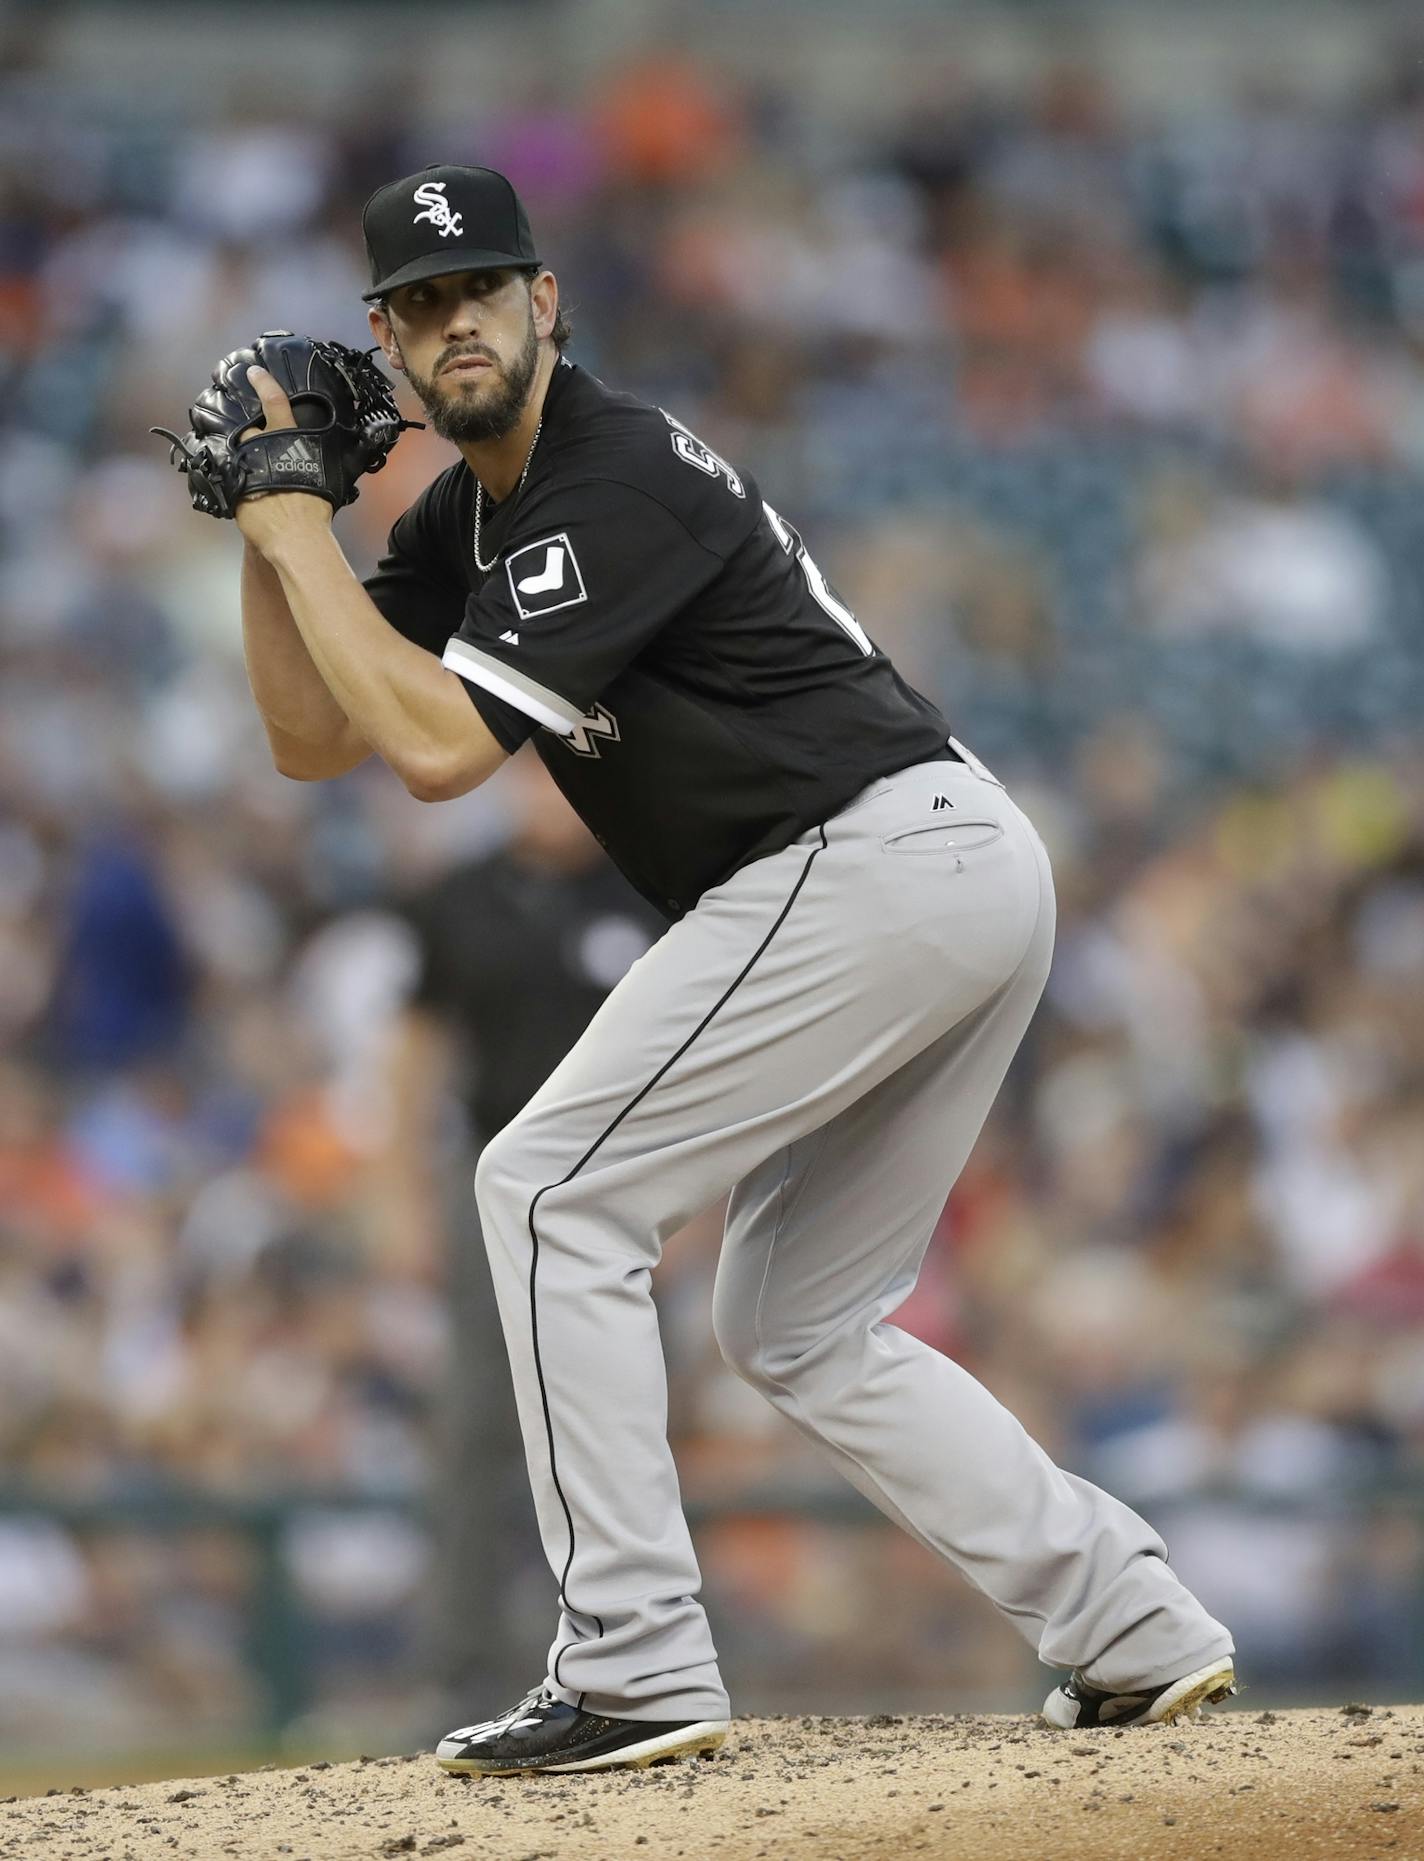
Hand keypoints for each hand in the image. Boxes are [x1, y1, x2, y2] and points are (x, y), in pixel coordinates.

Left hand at [233, 366, 333, 556]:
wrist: (294, 536)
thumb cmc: (315, 508)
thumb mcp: (325, 475)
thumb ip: (319, 460)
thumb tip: (344, 454)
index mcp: (285, 438)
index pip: (274, 402)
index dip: (263, 383)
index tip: (253, 372)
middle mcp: (261, 446)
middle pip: (251, 434)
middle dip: (254, 443)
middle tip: (265, 461)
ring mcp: (243, 465)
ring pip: (240, 458)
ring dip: (245, 465)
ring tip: (258, 484)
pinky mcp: (232, 487)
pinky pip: (231, 481)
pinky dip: (238, 486)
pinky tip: (249, 499)